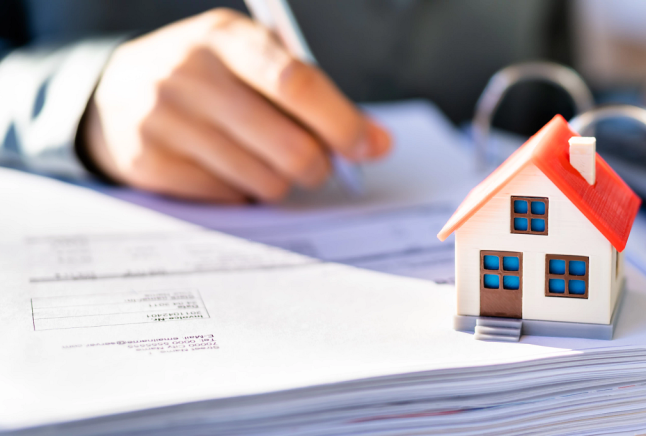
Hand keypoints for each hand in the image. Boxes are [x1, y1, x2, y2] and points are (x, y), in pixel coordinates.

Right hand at [82, 8, 392, 202]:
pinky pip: (230, 197)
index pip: (297, 83)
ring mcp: (164, 119)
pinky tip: (226, 166)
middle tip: (320, 164)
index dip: (342, 122)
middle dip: (319, 165)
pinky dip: (242, 190)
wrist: (116, 92)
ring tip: (264, 158)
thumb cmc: (213, 78)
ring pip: (264, 179)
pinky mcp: (151, 162)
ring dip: (281, 180)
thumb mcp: (256, 63)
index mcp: (226, 37)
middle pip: (288, 144)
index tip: (370, 147)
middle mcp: (189, 74)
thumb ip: (318, 98)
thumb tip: (377, 142)